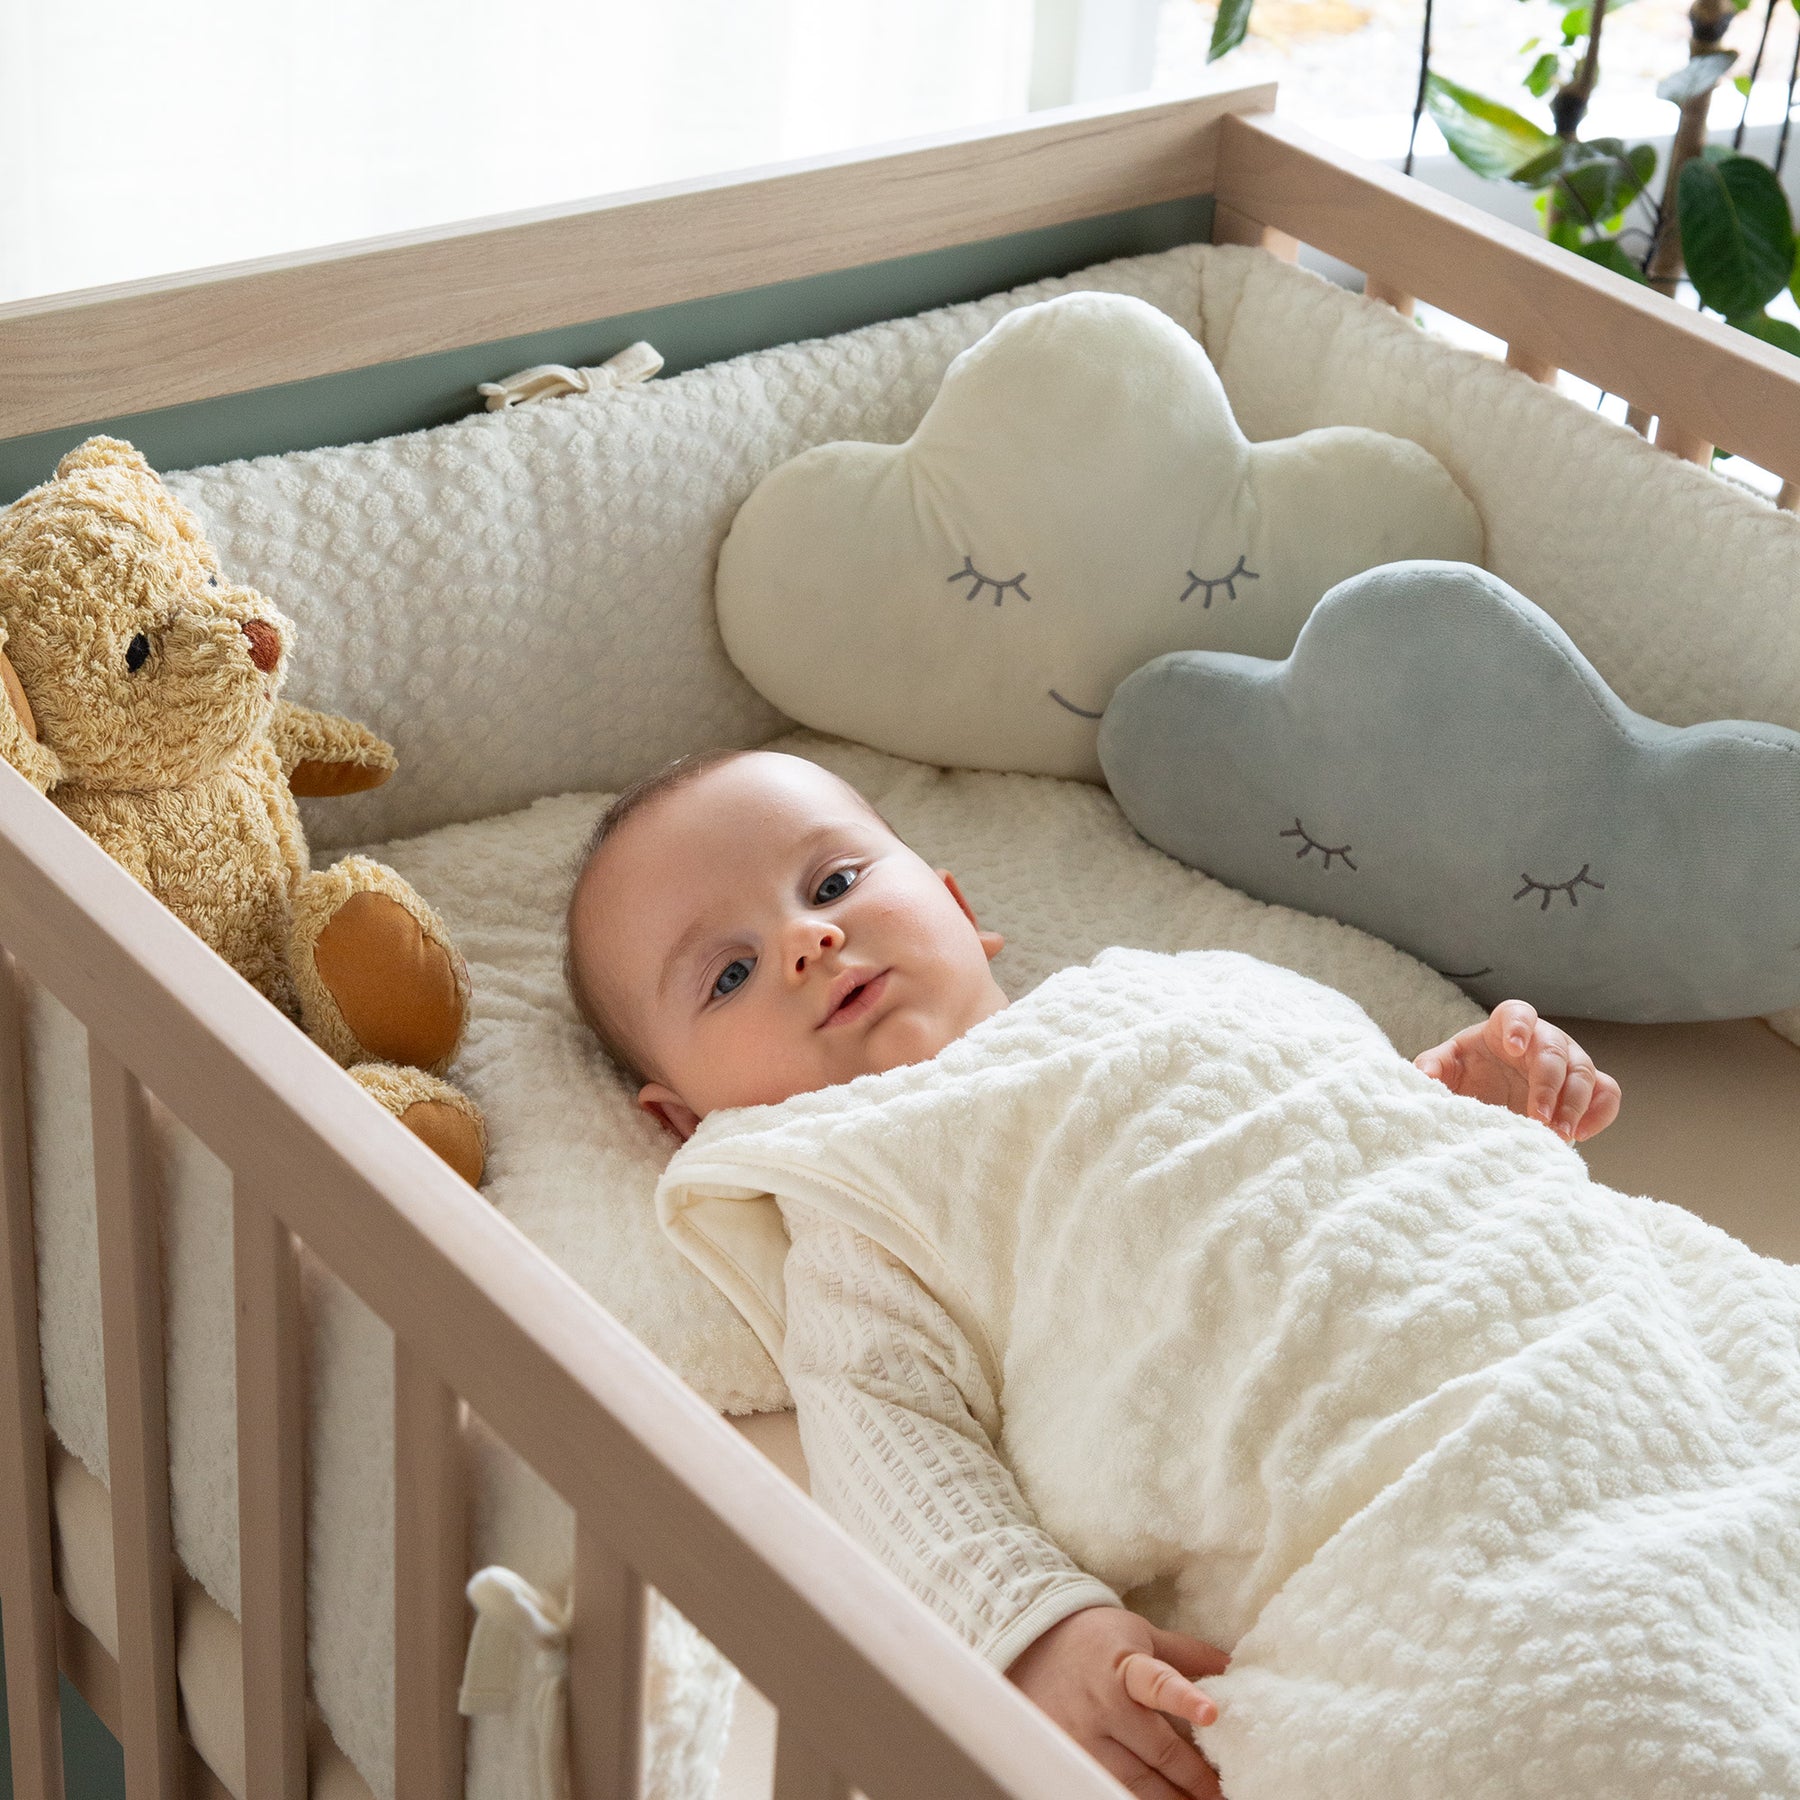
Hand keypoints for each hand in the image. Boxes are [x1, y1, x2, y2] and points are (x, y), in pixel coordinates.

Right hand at [1007, 1605, 1226, 1798]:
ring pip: (1136, 1781)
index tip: (1211, 1713)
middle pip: (1158, 1751)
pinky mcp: (1069, 1757)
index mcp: (1125, 1667)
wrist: (1030, 1642)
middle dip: (1195, 1777)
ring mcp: (1084, 1737)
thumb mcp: (1141, 1633)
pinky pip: (1107, 1787)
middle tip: (1223, 1793)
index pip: (1157, 1683)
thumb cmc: (1094, 1637)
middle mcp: (1104, 1705)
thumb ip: (1186, 1653)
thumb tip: (1232, 1666)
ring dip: (1171, 1798)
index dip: (1184, 1698)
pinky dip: (1133, 1797)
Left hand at [1414, 1000, 1619, 1142]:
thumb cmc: (1470, 1071)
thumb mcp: (1447, 1066)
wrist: (1490, 1092)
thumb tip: (1424, 1076)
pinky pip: (1608, 1093)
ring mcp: (1570, 1061)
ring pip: (1586, 1073)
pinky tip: (1579, 1135)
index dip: (1519, 1025)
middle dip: (1549, 1085)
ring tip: (1558, 1135)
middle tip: (1539, 1117)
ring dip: (1575, 1105)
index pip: (1518, 1013)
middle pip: (1556, 1051)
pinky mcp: (1587, 1086)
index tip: (1514, 1046)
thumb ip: (1434, 1067)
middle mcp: (1544, 1039)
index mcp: (1507, 1026)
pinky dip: (1600, 1113)